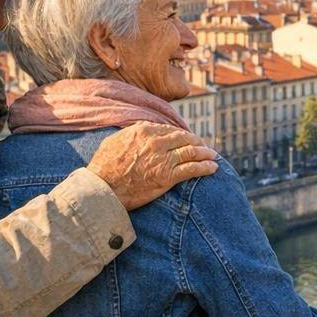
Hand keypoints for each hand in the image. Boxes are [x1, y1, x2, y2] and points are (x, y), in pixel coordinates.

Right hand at [88, 123, 218, 210]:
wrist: (102, 189)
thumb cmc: (104, 167)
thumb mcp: (115, 141)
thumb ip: (132, 132)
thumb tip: (143, 127)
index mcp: (143, 131)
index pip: (170, 129)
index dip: (182, 134)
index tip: (188, 138)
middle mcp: (156, 142)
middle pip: (184, 139)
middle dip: (197, 142)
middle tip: (205, 146)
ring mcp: (163, 159)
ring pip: (192, 152)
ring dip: (206, 153)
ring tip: (213, 155)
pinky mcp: (167, 177)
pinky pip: (192, 169)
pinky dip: (205, 167)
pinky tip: (213, 168)